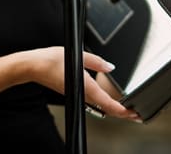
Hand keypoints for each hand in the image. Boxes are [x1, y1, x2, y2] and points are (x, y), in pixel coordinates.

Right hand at [24, 47, 138, 120]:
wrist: (32, 67)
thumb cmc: (50, 60)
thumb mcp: (77, 55)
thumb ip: (96, 61)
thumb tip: (110, 67)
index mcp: (85, 86)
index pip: (107, 103)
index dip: (122, 110)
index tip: (133, 112)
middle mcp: (82, 94)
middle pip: (106, 109)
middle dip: (123, 114)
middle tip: (138, 115)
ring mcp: (78, 95)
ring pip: (100, 107)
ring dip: (115, 110)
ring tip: (128, 110)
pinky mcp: (75, 93)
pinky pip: (93, 102)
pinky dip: (105, 105)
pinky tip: (109, 102)